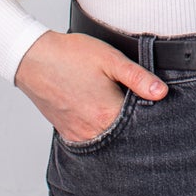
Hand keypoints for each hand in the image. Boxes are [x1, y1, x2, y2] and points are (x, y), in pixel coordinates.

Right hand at [14, 30, 166, 143]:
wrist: (34, 59)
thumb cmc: (70, 56)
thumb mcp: (110, 59)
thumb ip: (138, 77)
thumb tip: (161, 92)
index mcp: (107, 113)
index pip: (140, 124)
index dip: (149, 115)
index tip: (152, 106)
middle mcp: (93, 130)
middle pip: (125, 135)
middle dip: (134, 124)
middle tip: (133, 105)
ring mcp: (78, 134)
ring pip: (108, 139)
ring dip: (116, 128)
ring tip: (115, 107)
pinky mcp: (67, 133)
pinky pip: (91, 139)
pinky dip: (99, 130)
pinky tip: (100, 114)